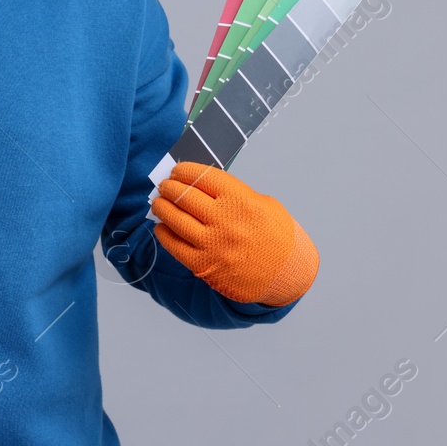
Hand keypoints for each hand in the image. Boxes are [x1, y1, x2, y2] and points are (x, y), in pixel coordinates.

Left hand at [150, 162, 317, 305]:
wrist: (288, 274)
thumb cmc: (277, 236)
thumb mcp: (264, 204)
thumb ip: (233, 193)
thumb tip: (200, 185)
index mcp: (241, 200)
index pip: (202, 176)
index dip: (184, 170)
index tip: (176, 170)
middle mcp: (224, 220)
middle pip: (184, 196)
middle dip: (169, 187)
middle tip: (164, 185)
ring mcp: (213, 244)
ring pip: (174, 219)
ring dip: (162, 207)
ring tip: (159, 202)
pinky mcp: (204, 266)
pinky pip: (174, 246)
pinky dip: (164, 234)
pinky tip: (162, 227)